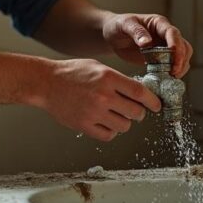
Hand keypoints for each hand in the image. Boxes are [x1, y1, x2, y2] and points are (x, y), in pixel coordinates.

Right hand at [39, 58, 161, 141]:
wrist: (46, 83)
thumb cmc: (73, 73)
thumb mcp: (98, 67)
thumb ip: (119, 79)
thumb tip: (140, 93)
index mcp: (108, 78)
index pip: (140, 93)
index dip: (153, 101)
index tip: (156, 105)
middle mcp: (103, 96)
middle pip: (136, 112)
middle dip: (139, 113)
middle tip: (134, 110)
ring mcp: (94, 113)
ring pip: (124, 126)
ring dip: (124, 122)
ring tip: (115, 114)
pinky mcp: (84, 126)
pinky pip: (109, 135)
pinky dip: (110, 131)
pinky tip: (105, 122)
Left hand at [101, 13, 193, 77]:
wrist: (112, 36)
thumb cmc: (117, 26)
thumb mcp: (124, 25)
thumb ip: (136, 32)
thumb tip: (147, 42)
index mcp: (159, 23)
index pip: (173, 33)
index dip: (176, 44)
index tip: (173, 55)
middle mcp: (165, 35)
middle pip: (183, 46)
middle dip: (181, 59)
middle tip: (174, 72)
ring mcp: (164, 47)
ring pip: (182, 56)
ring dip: (180, 67)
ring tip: (171, 77)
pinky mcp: (161, 58)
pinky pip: (173, 65)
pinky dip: (173, 72)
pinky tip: (166, 79)